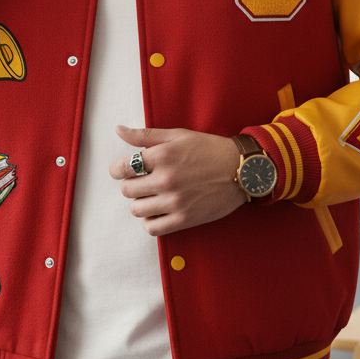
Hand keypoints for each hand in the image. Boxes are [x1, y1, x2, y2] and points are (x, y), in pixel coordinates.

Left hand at [109, 125, 245, 236]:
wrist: (241, 169)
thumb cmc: (209, 149)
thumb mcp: (177, 135)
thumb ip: (145, 135)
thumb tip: (118, 130)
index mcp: (161, 156)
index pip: (122, 168)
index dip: (118, 170)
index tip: (123, 170)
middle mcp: (165, 180)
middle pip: (127, 190)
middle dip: (132, 185)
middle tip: (144, 181)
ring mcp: (175, 202)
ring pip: (137, 210)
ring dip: (141, 203)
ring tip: (153, 196)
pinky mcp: (184, 219)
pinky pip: (152, 228)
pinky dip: (150, 222)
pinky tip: (158, 212)